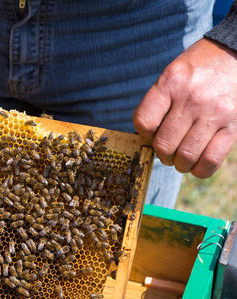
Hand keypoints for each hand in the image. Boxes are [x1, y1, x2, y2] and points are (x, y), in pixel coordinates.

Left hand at [133, 38, 236, 177]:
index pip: (144, 122)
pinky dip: (200, 170)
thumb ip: (159, 102)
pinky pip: (211, 160)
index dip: (144, 134)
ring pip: (185, 155)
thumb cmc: (199, 69)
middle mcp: (192, 97)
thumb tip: (148, 139)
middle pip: (163, 144)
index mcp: (172, 81)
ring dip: (180, 164)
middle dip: (162, 154)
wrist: (236, 54)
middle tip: (167, 151)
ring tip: (181, 159)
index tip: (152, 133)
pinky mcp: (234, 126)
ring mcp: (215, 112)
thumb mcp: (173, 73)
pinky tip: (197, 165)